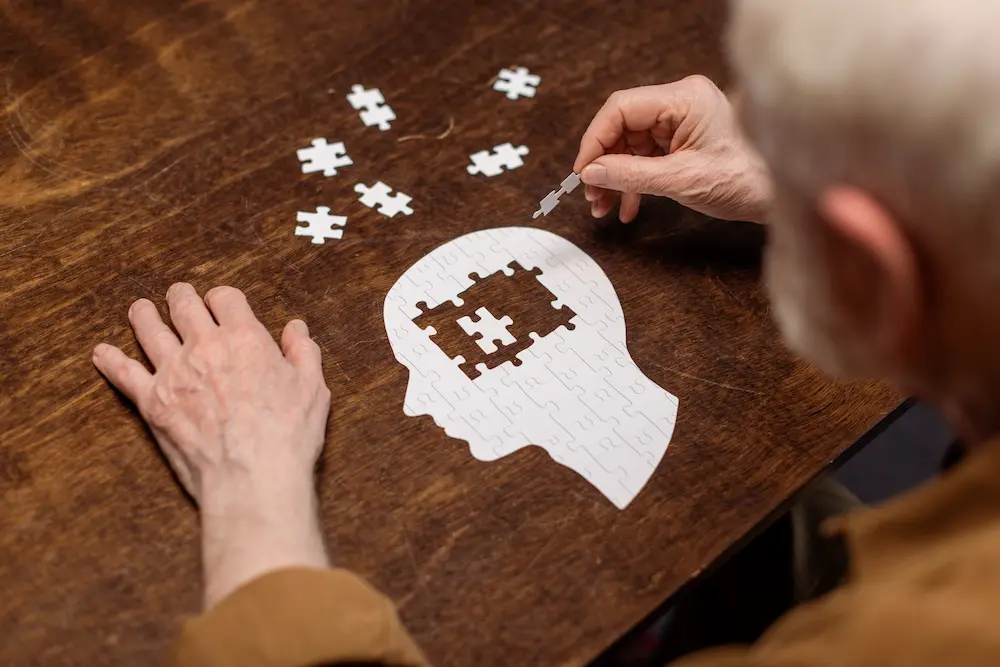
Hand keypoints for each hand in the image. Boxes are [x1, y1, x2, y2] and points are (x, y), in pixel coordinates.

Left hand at [93, 283, 331, 607]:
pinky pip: (124, 373)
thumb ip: (303, 352)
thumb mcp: (312, 387)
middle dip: (180, 297)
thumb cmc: (287, 434)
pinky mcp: (153, 402)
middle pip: (183, 306)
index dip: (222, 298)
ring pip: (149, 330)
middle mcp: (205, 347)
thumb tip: (295, 329)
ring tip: (140, 309)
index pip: (225, 299)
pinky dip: (111, 360)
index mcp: (245, 338)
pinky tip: (102, 354)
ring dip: (144, 315)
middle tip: (177, 294)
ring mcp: (174, 372)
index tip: (221, 303)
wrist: (252, 476)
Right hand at [573, 75, 772, 222]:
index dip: (595, 140)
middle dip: (604, 164)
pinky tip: (627, 207)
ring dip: (615, 178)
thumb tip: (591, 173)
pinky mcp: (685, 141)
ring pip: (631, 145)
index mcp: (684, 99)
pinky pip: (647, 157)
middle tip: (592, 196)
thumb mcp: (681, 180)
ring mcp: (683, 122)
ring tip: (604, 207)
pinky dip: (634, 182)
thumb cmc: (747, 180)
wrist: (781, 195)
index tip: (583, 172)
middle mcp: (682, 103)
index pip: (621, 109)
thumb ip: (630, 175)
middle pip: (623, 127)